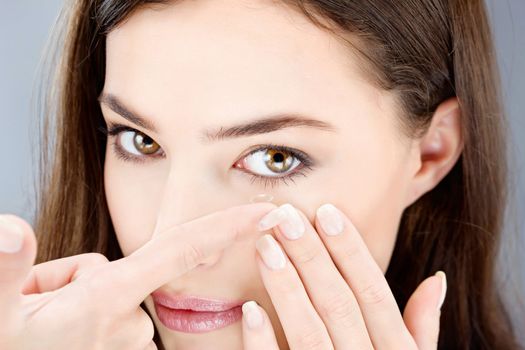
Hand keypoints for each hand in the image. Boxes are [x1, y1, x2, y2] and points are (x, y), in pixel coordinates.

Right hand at [0, 202, 276, 349]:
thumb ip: (3, 269)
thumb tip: (11, 230)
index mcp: (109, 302)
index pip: (182, 250)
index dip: (228, 227)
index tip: (269, 212)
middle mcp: (129, 322)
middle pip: (122, 267)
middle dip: (81, 276)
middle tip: (39, 305)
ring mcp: (128, 340)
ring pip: (112, 287)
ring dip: (78, 295)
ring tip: (43, 321)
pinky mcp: (123, 347)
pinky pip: (111, 308)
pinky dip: (84, 311)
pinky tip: (59, 330)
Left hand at [241, 203, 446, 349]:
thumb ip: (421, 329)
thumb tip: (435, 280)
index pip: (374, 294)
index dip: (351, 252)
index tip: (327, 213)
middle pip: (338, 305)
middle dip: (311, 257)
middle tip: (284, 217)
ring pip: (309, 333)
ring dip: (286, 287)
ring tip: (265, 247)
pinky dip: (264, 344)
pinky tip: (249, 311)